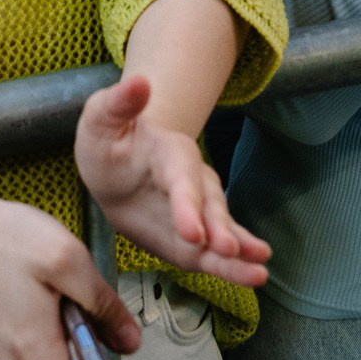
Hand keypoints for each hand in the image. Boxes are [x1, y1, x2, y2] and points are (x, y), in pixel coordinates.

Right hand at [0, 194, 139, 359]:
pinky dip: (50, 344)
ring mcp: (1, 359)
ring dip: (69, 354)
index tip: (111, 350)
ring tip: (72, 315)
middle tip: (97, 328)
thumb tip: (129, 338)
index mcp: (37, 353)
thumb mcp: (68, 260)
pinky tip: (51, 309)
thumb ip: (104, 305)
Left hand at [76, 73, 268, 285]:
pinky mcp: (194, 237)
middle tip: (227, 251)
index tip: (192, 231)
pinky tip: (255, 277)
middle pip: (209, 206)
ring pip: (220, 231)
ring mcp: (196, 210)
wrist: (114, 165)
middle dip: (219, 230)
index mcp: (169, 153)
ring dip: (237, 250)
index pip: (181, 178)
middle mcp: (192, 181)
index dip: (188, 204)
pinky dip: (234, 267)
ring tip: (258, 272)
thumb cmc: (109, 138)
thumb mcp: (102, 117)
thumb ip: (119, 103)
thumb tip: (139, 82)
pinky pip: (214, 253)